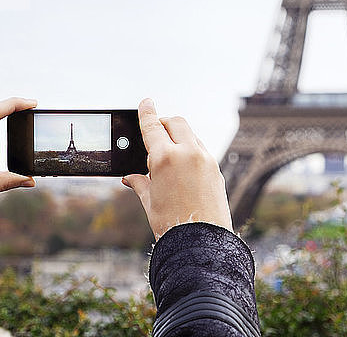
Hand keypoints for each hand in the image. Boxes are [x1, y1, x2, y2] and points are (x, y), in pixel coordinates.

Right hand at [122, 99, 232, 238]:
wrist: (202, 243)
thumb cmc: (172, 225)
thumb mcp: (150, 202)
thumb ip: (140, 183)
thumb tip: (130, 177)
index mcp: (165, 158)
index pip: (153, 126)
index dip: (147, 111)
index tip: (146, 102)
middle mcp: (187, 153)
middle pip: (176, 122)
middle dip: (165, 122)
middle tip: (156, 131)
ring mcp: (205, 160)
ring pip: (192, 135)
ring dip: (180, 136)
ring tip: (170, 155)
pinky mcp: (216, 169)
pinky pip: (202, 150)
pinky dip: (191, 150)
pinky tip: (184, 166)